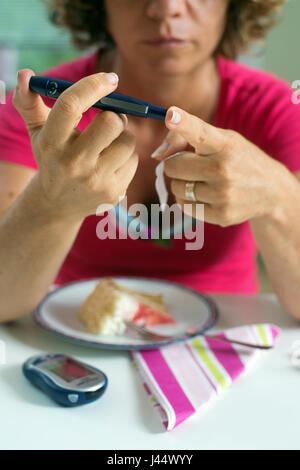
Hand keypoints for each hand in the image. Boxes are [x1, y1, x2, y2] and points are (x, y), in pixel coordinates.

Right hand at [12, 69, 138, 221]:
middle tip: (110, 117)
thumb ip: (30, 103)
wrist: (57, 205)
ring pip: (127, 141)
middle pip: (111, 122)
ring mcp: (95, 180)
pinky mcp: (113, 192)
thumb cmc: (52, 159)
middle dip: (115, 114)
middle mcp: (73, 163)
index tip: (110, 79)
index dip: (93, 86)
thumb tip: (25, 75)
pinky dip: (126, 156)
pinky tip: (111, 163)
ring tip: (108, 143)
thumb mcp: (38, 133)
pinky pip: (133, 160)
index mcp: (52, 143)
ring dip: (123, 136)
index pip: (71, 105)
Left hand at [151, 106, 282, 226]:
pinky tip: (205, 195)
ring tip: (201, 180)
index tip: (171, 115)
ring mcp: (223, 194)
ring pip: (176, 188)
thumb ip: (186, 137)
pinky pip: (184, 207)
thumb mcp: (221, 139)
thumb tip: (157, 155)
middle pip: (172, 167)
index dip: (183, 123)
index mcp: (225, 144)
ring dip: (181, 184)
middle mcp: (224, 169)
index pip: (201, 132)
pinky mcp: (221, 215)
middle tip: (190, 164)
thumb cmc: (236, 159)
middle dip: (175, 165)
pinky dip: (188, 200)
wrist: (271, 191)